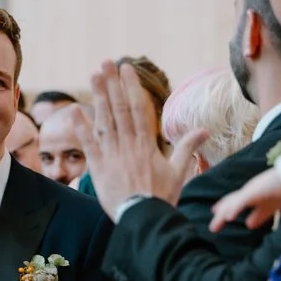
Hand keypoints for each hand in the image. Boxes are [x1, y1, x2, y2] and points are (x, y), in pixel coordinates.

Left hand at [87, 61, 205, 215]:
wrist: (144, 218)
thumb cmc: (161, 198)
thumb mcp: (178, 172)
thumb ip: (188, 148)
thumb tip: (205, 130)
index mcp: (147, 144)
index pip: (139, 108)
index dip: (131, 87)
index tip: (126, 69)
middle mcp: (128, 145)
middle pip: (119, 109)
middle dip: (113, 84)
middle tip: (106, 63)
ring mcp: (112, 155)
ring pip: (104, 120)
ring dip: (98, 97)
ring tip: (94, 75)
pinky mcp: (99, 168)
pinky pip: (89, 144)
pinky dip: (81, 127)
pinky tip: (75, 110)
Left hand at [209, 165, 280, 232]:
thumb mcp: (269, 206)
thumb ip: (258, 215)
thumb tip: (248, 225)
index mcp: (251, 195)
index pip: (234, 202)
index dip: (226, 209)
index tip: (216, 214)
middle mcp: (247, 192)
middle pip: (230, 203)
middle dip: (220, 215)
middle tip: (212, 227)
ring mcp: (250, 192)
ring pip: (233, 203)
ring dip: (223, 216)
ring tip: (214, 227)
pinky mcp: (255, 192)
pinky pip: (243, 201)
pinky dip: (235, 209)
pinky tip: (229, 218)